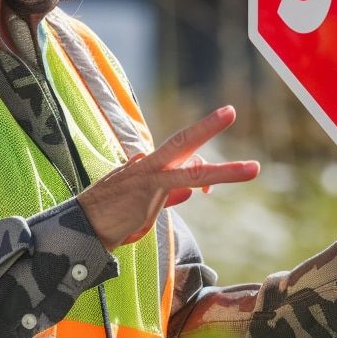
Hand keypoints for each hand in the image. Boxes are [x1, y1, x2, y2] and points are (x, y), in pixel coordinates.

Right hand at [78, 106, 259, 249]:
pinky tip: (203, 195)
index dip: (206, 169)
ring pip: (192, 168)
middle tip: (231, 111)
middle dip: (208, 127)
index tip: (210, 192)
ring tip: (253, 169)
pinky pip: (177, 186)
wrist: (83, 226)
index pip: (183, 158)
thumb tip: (191, 191)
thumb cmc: (111, 217)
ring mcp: (148, 175)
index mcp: (150, 166)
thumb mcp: (144, 205)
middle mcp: (150, 165)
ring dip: (226, 171)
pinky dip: (195, 189)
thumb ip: (169, 195)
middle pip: (183, 141)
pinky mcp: (147, 190)